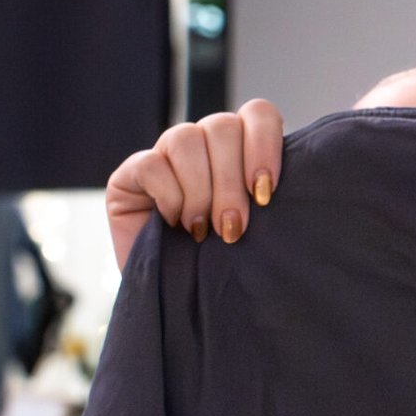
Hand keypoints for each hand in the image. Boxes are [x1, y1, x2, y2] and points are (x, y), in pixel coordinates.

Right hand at [105, 99, 285, 271]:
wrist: (180, 302)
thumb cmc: (224, 266)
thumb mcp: (259, 231)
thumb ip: (268, 197)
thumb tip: (285, 184)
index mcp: (241, 148)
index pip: (257, 114)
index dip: (264, 145)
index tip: (266, 193)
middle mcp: (204, 144)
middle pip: (222, 126)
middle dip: (230, 181)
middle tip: (233, 227)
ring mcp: (165, 154)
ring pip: (186, 138)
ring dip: (200, 189)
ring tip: (202, 230)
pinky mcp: (131, 174)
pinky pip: (151, 164)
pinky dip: (169, 195)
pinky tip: (174, 222)